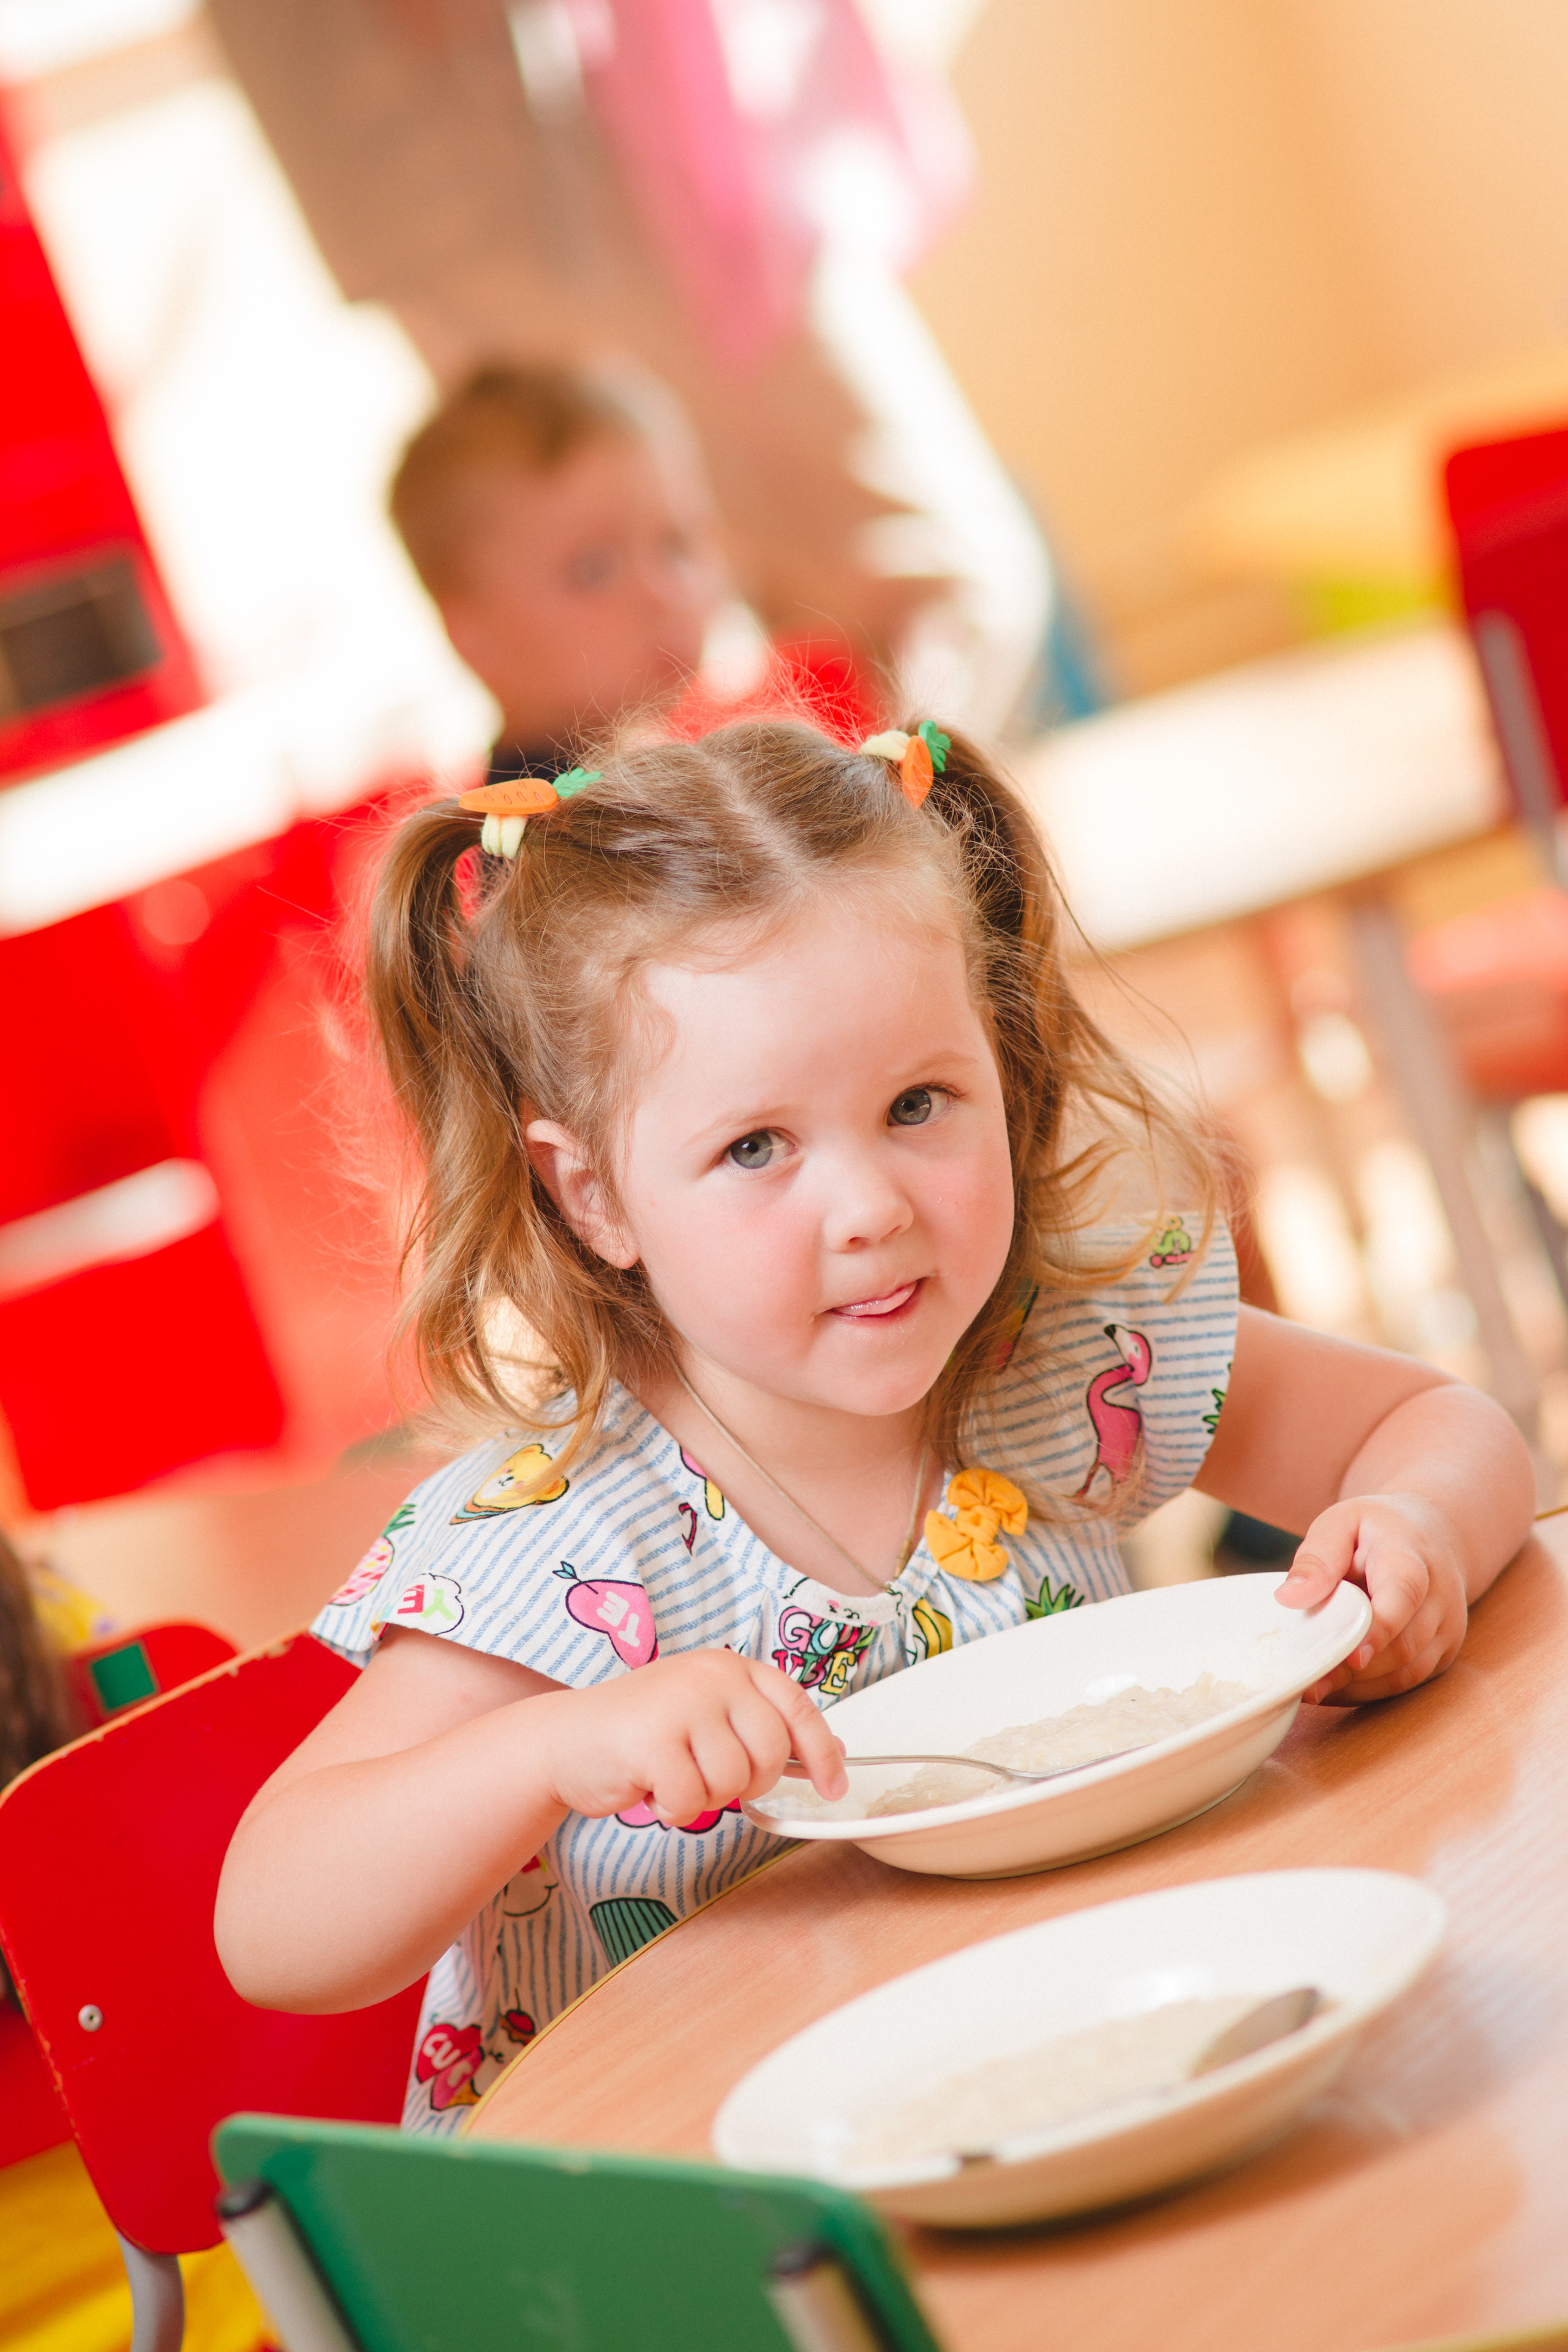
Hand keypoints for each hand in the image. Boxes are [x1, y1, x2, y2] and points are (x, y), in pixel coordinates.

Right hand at [531, 1649, 847, 1822]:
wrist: (563, 1740)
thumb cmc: (640, 1734)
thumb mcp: (706, 1715)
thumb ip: (759, 1725)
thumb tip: (833, 1752)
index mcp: (728, 1666)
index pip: (795, 1705)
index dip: (821, 1751)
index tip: (834, 1787)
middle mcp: (710, 1675)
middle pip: (770, 1752)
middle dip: (747, 1783)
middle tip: (708, 1778)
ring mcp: (681, 1704)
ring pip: (733, 1780)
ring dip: (705, 1798)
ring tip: (672, 1776)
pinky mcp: (652, 1741)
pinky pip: (693, 1801)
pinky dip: (674, 1810)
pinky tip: (650, 1789)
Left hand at [1275, 1493, 1468, 1703]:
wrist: (1432, 1535)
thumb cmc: (1377, 1530)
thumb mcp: (1341, 1522)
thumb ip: (1317, 1557)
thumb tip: (1290, 1598)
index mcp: (1412, 1556)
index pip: (1403, 1594)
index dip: (1379, 1629)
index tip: (1352, 1656)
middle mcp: (1439, 1597)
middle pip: (1403, 1644)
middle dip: (1353, 1669)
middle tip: (1307, 1681)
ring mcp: (1446, 1628)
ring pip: (1406, 1672)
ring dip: (1359, 1686)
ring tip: (1314, 1687)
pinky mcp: (1442, 1651)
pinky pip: (1407, 1682)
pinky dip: (1369, 1691)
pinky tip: (1336, 1688)